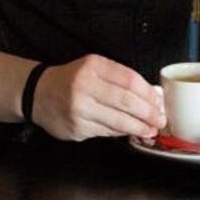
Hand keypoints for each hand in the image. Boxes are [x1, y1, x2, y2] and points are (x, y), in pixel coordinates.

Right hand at [29, 55, 167, 141]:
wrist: (38, 93)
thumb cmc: (72, 80)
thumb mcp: (94, 68)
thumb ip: (120, 78)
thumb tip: (151, 96)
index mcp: (92, 67)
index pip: (129, 80)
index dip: (148, 93)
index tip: (159, 102)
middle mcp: (84, 87)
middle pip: (126, 102)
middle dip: (148, 113)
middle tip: (160, 119)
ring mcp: (78, 110)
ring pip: (118, 121)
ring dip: (138, 127)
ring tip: (150, 129)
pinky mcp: (76, 128)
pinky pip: (106, 132)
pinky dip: (121, 132)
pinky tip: (130, 131)